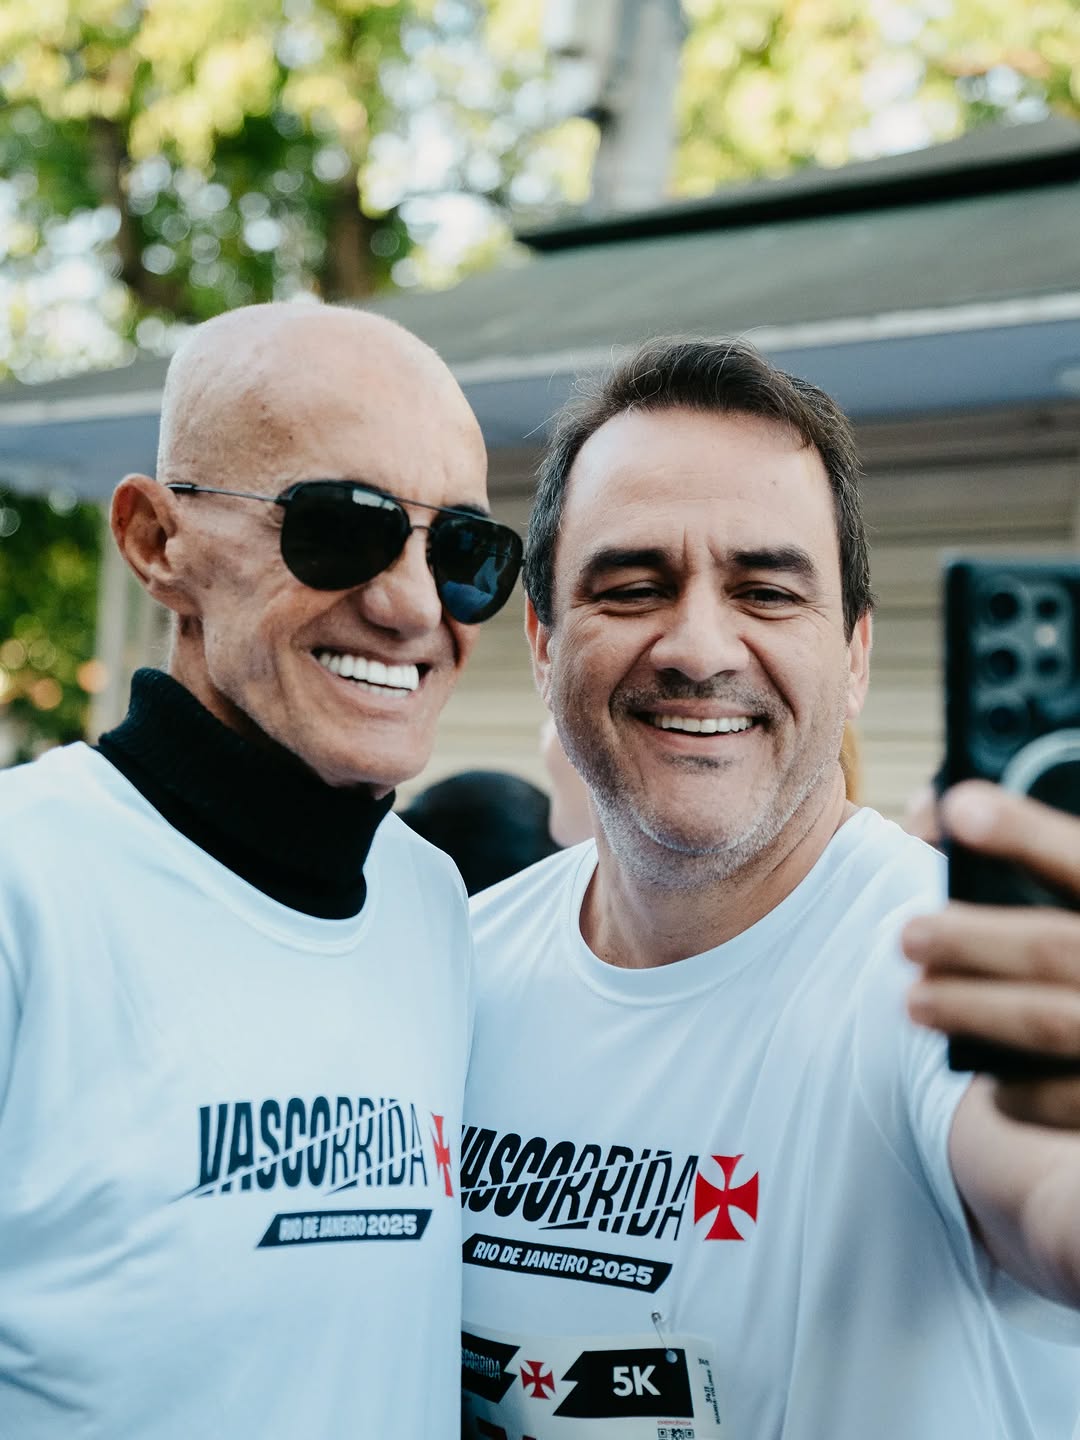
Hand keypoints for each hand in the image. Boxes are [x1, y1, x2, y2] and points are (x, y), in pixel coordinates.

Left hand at [903, 781, 1079, 1127]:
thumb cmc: (1078, 945)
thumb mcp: (1068, 891)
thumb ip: (1017, 844)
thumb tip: (930, 811)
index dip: (1024, 831)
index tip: (959, 809)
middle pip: (1056, 946)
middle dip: (972, 940)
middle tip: (906, 936)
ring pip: (1051, 1021)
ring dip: (972, 1009)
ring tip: (914, 1003)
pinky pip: (1065, 1100)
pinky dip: (1016, 1089)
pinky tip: (981, 1073)